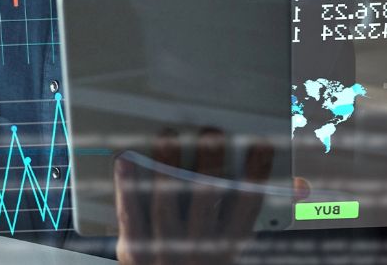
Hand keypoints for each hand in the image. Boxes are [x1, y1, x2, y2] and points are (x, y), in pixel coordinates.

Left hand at [113, 128, 274, 264]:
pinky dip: (126, 187)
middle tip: (211, 134)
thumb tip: (246, 175)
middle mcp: (197, 248)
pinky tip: (126, 161)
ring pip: (166, 204)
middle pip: (205, 200)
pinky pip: (130, 216)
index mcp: (225, 247)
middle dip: (209, 164)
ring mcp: (164, 249)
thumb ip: (230, 217)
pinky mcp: (135, 249)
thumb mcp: (222, 251)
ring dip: (167, 167)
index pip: (246, 207)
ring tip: (169, 137)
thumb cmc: (196, 264)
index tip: (260, 146)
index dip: (256, 174)